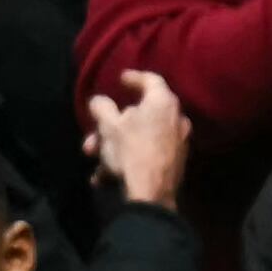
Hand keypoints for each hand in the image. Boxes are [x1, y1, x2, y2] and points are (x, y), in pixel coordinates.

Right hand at [84, 68, 189, 208]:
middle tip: (93, 138)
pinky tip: (108, 175)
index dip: (133, 77)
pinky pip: (146, 152)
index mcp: (162, 102)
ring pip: (140, 136)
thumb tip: (99, 100)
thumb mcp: (108, 127)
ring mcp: (179, 140)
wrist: (151, 193)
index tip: (121, 79)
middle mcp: (176, 117)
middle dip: (111, 126)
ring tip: (96, 163)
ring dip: (115, 146)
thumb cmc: (130, 151)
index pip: (150, 80)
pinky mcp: (176, 161)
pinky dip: (128, 158)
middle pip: (140, 114)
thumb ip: (102, 108)